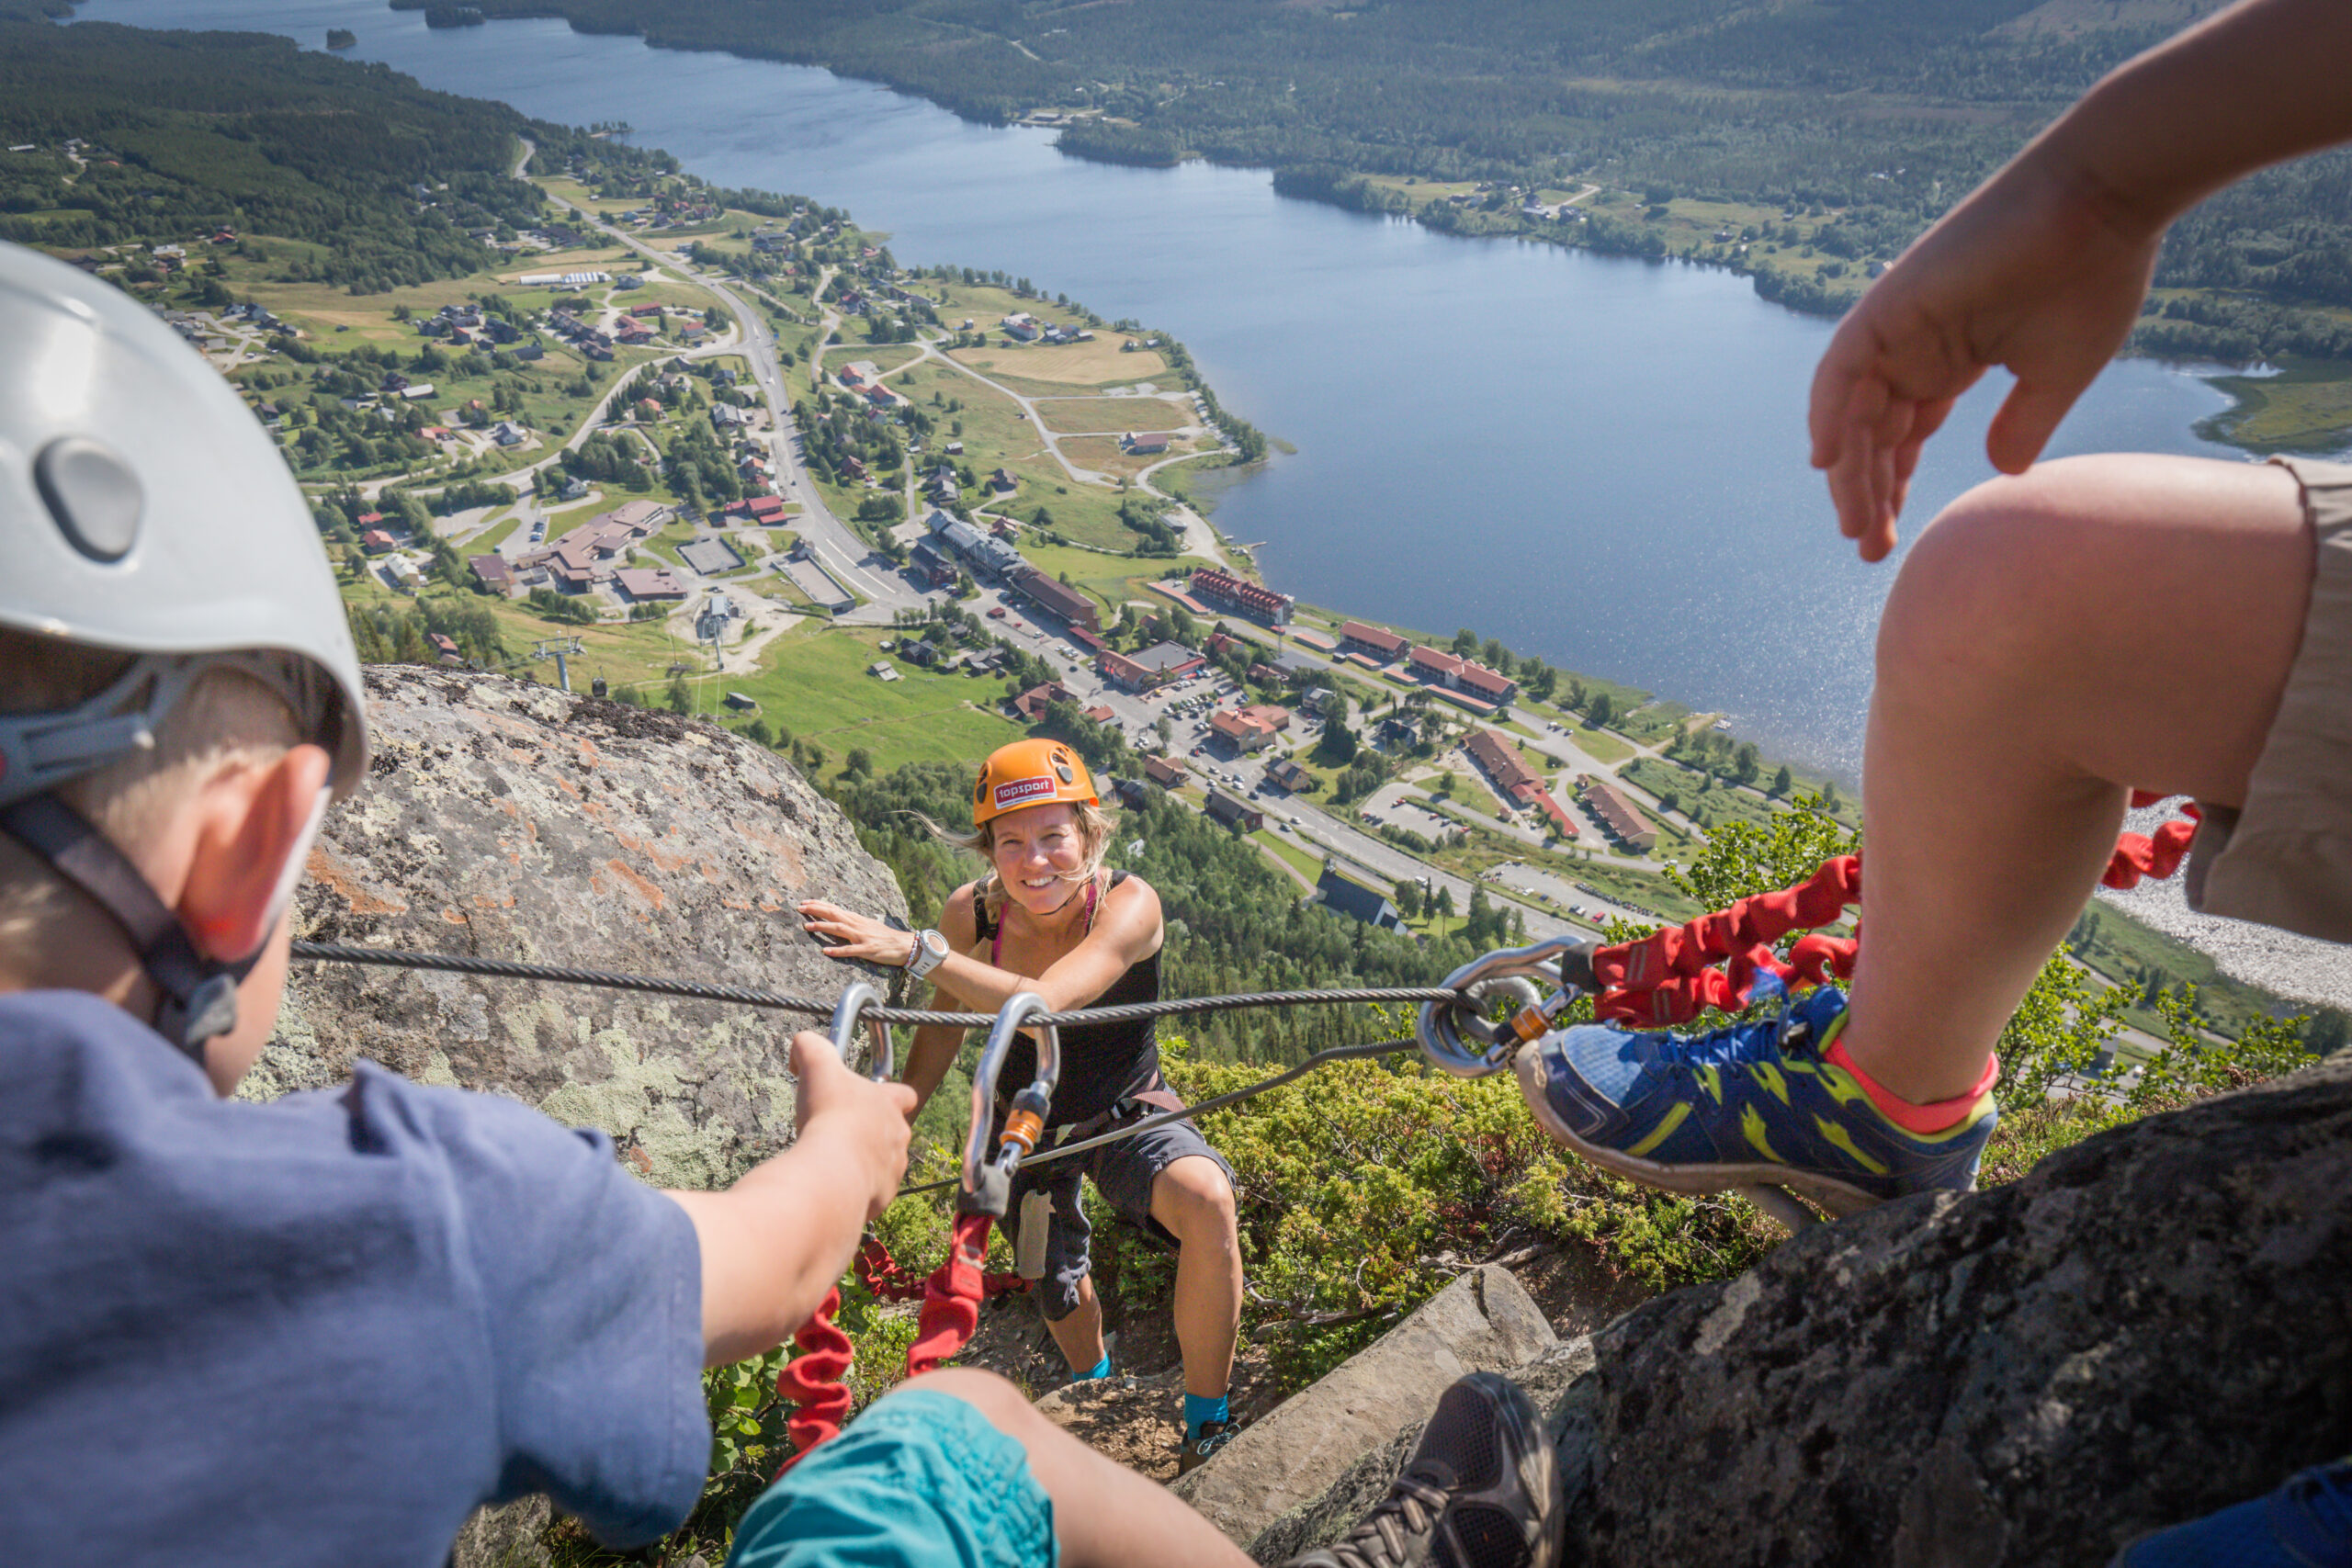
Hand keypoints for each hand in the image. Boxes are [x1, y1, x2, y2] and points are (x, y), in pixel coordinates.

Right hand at [789, 1030, 916, 1221]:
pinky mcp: (881, 1197)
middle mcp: (899, 1137)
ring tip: (834, 1161)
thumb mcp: (817, 1068)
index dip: (891, 1094)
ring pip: (883, 1164)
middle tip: (843, 1133)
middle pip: (893, 1132)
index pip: (904, 1094)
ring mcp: (893, 1170)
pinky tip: (832, 1185)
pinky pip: (870, 1192)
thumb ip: (812, 1047)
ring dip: (863, 1162)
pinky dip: (855, 1189)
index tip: (873, 1097)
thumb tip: (802, 1042)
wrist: (831, 1173)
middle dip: (871, 1133)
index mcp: (890, 1105)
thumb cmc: (829, 1117)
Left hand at [798, 898, 916, 965]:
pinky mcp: (867, 950)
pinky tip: (826, 951)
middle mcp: (858, 925)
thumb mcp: (868, 925)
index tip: (804, 902)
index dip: (819, 904)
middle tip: (800, 908)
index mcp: (857, 919)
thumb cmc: (886, 937)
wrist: (905, 945)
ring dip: (823, 927)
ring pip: (839, 929)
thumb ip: (853, 922)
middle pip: (834, 914)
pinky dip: (837, 950)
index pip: (835, 908)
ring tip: (807, 927)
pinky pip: (850, 950)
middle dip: (816, 910)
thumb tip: (839, 919)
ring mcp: (862, 937)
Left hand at [1807, 148, 2165, 561]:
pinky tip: (1828, 463)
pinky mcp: (1890, 302)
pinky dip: (1828, 411)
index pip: (1902, 437)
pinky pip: (1842, 367)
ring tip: (1855, 526)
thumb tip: (1999, 472)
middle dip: (1866, 494)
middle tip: (1869, 549)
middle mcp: (1912, 347)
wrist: (2104, 203)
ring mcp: (1897, 325)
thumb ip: (2021, 425)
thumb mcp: (2055, 376)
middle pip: (1870, 433)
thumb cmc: (2092, 279)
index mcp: (1947, 363)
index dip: (1891, 488)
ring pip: (1852, 411)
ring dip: (1849, 470)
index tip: (1889, 542)